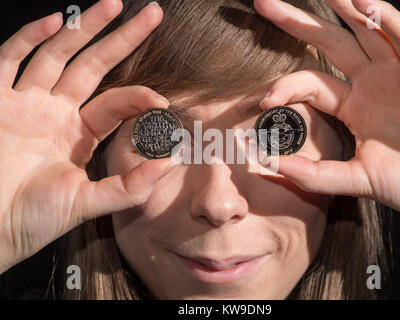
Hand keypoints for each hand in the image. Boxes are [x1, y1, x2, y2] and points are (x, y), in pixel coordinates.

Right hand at [0, 0, 175, 272]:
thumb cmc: (34, 219)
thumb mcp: (87, 203)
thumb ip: (129, 187)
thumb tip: (169, 162)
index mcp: (79, 133)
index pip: (115, 102)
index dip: (138, 96)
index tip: (162, 99)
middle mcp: (55, 112)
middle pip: (93, 65)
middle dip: (122, 39)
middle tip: (153, 14)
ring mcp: (25, 102)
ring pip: (57, 54)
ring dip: (84, 28)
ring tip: (113, 4)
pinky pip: (10, 59)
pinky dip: (30, 38)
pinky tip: (55, 20)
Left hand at [255, 0, 399, 229]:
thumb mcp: (355, 178)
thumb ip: (314, 174)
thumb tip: (269, 163)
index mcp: (353, 107)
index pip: (311, 83)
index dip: (286, 86)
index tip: (265, 100)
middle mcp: (372, 85)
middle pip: (329, 44)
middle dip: (298, 23)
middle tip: (265, 3)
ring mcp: (398, 77)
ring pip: (366, 31)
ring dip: (343, 7)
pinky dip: (387, 21)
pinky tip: (363, 4)